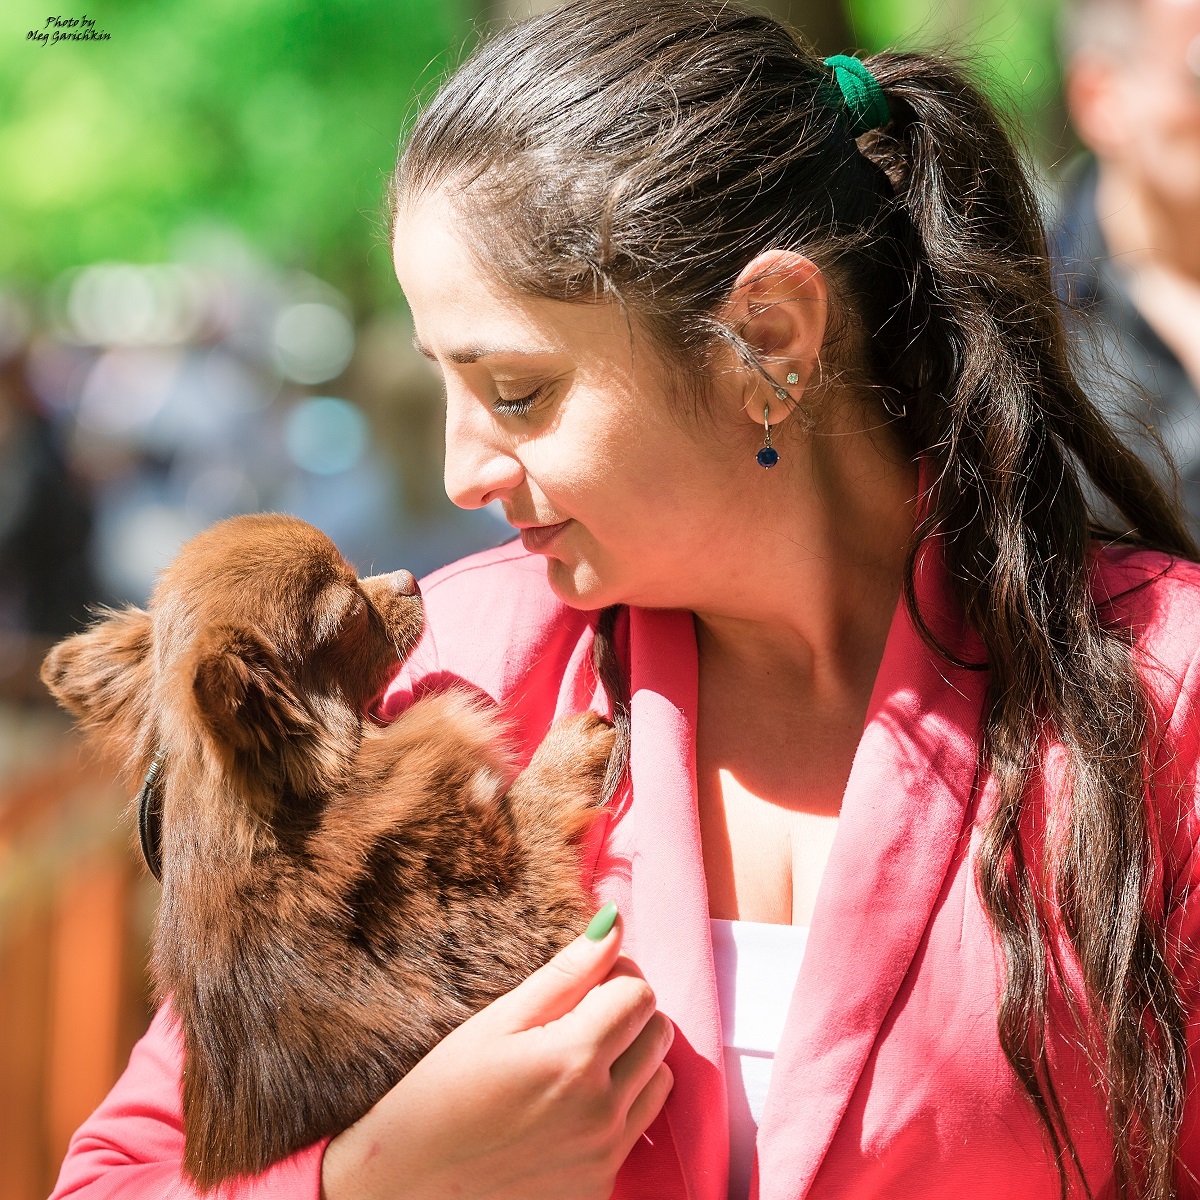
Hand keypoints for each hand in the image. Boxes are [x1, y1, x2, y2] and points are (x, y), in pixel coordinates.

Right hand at [320, 905, 674, 1199]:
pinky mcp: (600, 1188)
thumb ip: (566, 972)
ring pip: (659, 1079)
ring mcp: (604, 1157)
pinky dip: (619, 1108)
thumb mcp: (497, 1022)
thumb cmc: (441, 1095)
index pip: (639, 992)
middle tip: (576, 1019)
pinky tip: (568, 1108)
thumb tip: (613, 923)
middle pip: (657, 1032)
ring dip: (631, 1060)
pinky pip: (637, 1128)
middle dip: (625, 1014)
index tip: (584, 983)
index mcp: (574, 1060)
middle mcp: (601, 1112)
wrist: (407, 1188)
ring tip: (575, 1062)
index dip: (614, 976)